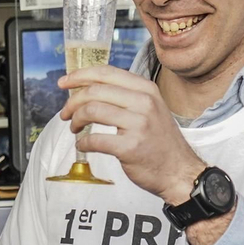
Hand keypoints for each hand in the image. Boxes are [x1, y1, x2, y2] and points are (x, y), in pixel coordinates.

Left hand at [59, 65, 205, 205]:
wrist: (179, 171)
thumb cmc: (160, 141)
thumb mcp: (150, 108)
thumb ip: (125, 96)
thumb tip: (88, 88)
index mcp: (146, 89)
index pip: (106, 73)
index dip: (80, 76)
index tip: (64, 83)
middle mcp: (144, 102)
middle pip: (95, 91)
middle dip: (72, 102)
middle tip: (65, 113)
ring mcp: (138, 124)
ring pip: (92, 110)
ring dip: (75, 120)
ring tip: (74, 128)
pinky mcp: (130, 147)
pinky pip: (95, 139)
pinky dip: (83, 142)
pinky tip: (83, 145)